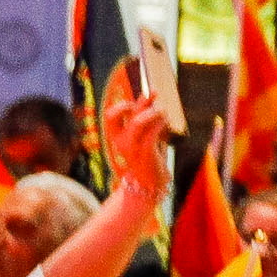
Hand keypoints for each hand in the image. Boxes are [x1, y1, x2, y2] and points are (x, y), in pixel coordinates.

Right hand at [96, 70, 174, 195]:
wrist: (150, 183)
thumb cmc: (149, 155)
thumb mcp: (145, 133)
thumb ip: (145, 116)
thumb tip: (149, 93)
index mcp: (117, 136)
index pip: (109, 116)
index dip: (121, 105)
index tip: (136, 100)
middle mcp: (121, 142)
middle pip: (120, 115)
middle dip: (137, 103)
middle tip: (154, 95)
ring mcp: (132, 148)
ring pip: (137, 122)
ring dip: (153, 112)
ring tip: (164, 111)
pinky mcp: (145, 154)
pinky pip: (151, 133)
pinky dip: (160, 124)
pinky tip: (166, 123)